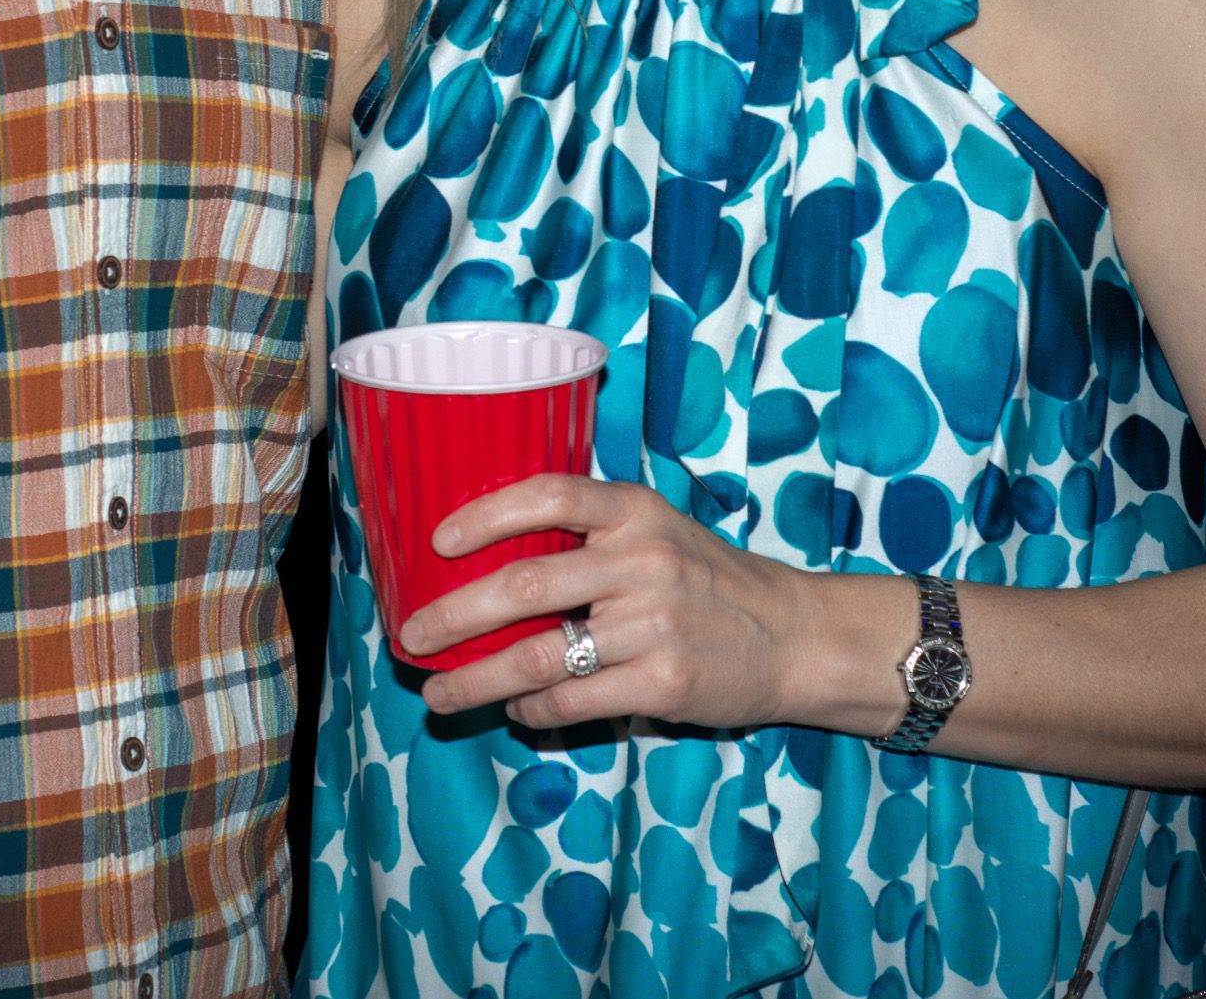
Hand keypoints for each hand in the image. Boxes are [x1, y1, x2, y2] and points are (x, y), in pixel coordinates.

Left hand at [395, 474, 823, 731]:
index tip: (438, 542)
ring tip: (439, 694)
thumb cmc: (706, 580)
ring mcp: (655, 625)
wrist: (793, 635)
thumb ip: (589, 538)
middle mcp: (643, 561)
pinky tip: (516, 710)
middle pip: (526, 586)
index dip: (485, 515)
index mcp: (635, 511)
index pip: (549, 495)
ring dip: (478, 681)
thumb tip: (487, 562)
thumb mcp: (657, 532)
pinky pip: (575, 700)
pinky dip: (533, 709)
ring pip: (541, 656)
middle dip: (454, 615)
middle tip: (411, 637)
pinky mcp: (665, 682)